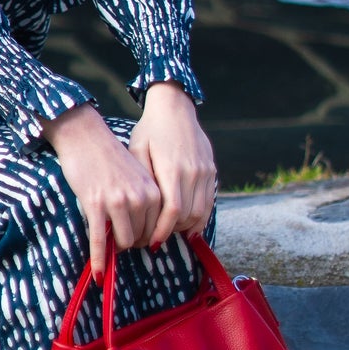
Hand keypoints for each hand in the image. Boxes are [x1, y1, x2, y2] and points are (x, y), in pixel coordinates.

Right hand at [40, 102, 160, 277]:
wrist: (85, 136)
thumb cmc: (109, 156)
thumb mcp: (137, 176)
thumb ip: (145, 201)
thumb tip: (146, 233)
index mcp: (153, 191)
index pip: (155, 230)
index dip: (143, 237)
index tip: (133, 237)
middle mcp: (140, 198)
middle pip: (140, 238)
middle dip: (128, 241)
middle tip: (116, 236)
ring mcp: (118, 202)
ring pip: (123, 242)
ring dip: (115, 248)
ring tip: (107, 241)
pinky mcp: (96, 205)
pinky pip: (100, 241)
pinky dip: (99, 259)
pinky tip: (97, 274)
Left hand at [127, 83, 218, 250]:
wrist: (175, 107)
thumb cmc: (150, 130)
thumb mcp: (137, 150)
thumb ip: (141, 179)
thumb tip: (137, 211)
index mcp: (172, 167)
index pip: (172, 210)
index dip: (163, 230)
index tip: (152, 242)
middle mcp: (192, 171)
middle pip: (188, 215)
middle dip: (172, 231)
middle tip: (156, 239)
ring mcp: (205, 171)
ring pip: (201, 211)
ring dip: (186, 226)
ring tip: (169, 231)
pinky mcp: (211, 170)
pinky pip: (209, 201)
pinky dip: (201, 217)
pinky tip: (188, 225)